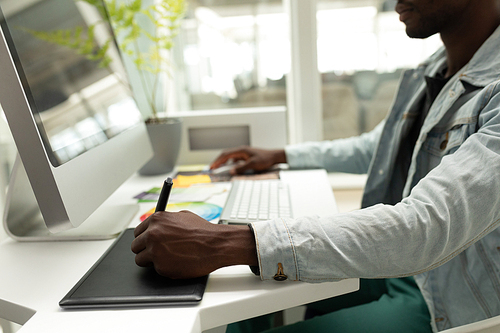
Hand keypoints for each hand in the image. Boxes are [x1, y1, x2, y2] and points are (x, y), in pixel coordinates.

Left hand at [131, 210, 257, 278]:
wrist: (216, 244)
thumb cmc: (204, 231)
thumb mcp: (182, 216)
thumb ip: (166, 221)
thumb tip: (158, 226)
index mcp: (157, 220)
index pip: (138, 231)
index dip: (144, 238)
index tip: (148, 242)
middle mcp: (152, 234)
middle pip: (136, 246)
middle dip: (145, 249)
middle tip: (157, 252)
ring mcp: (155, 251)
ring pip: (140, 260)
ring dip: (151, 260)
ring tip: (167, 258)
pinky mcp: (161, 267)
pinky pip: (156, 269)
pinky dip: (164, 268)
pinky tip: (177, 262)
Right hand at [210, 146, 286, 174]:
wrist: (274, 156)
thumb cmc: (265, 159)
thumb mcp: (253, 165)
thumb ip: (241, 168)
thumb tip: (231, 172)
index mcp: (241, 150)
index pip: (225, 154)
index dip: (217, 161)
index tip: (212, 166)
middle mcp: (241, 150)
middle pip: (225, 155)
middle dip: (218, 161)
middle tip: (212, 168)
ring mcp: (243, 153)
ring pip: (230, 157)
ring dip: (223, 162)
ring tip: (218, 169)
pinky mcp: (245, 156)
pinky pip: (235, 159)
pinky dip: (230, 163)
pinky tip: (229, 168)